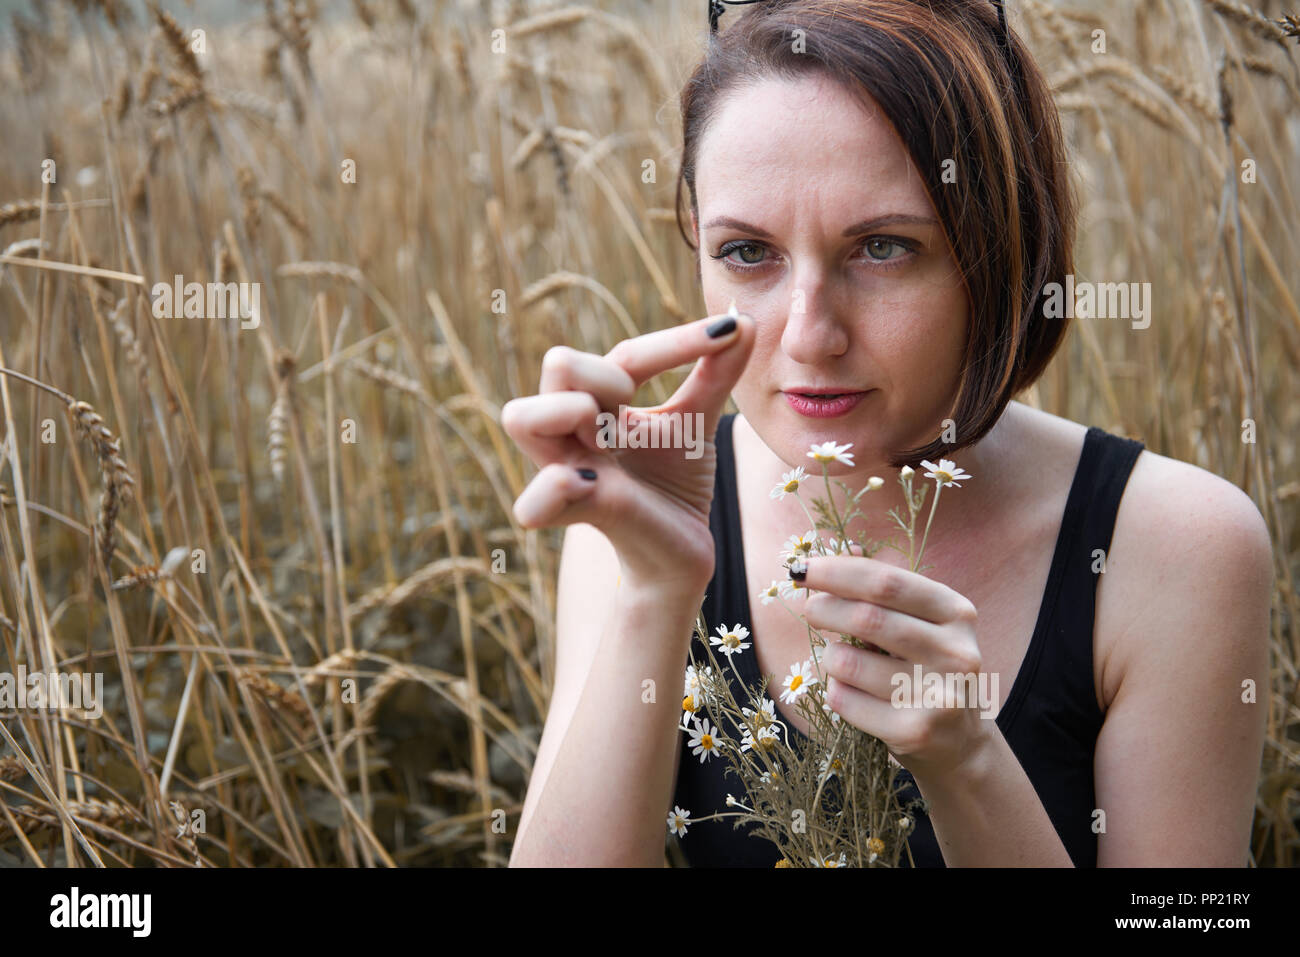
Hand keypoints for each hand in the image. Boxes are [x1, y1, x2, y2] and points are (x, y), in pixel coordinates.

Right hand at [501, 311, 754, 590]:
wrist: (681, 552)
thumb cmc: (674, 484)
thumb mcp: (695, 422)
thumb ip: (714, 374)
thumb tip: (746, 320)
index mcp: (601, 404)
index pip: (625, 356)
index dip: (674, 343)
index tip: (728, 334)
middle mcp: (575, 432)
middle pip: (558, 366)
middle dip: (604, 371)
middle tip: (635, 402)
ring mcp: (569, 473)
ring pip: (521, 417)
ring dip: (567, 409)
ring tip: (605, 432)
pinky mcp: (576, 517)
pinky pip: (533, 503)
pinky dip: (556, 487)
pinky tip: (592, 483)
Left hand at [797, 555, 995, 780]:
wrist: (959, 742)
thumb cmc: (925, 669)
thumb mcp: (920, 623)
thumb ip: (883, 590)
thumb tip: (837, 553)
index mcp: (955, 613)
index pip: (887, 582)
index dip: (837, 572)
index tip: (802, 568)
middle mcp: (955, 652)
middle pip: (867, 618)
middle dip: (824, 609)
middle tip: (810, 610)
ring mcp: (939, 694)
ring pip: (849, 662)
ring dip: (831, 657)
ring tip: (840, 660)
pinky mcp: (916, 731)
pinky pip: (845, 700)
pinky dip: (834, 690)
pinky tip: (848, 692)